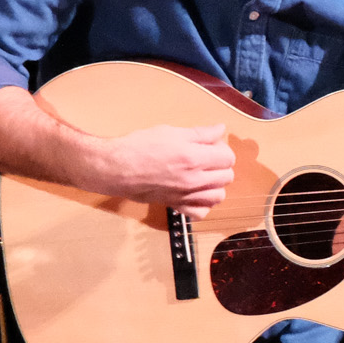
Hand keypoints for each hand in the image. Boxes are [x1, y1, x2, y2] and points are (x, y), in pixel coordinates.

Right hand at [100, 123, 234, 216]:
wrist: (115, 168)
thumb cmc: (139, 146)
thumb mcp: (170, 132)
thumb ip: (200, 133)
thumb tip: (220, 129)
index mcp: (194, 158)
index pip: (228, 158)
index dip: (222, 149)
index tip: (211, 145)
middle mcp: (194, 180)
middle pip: (227, 177)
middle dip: (221, 166)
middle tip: (207, 158)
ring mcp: (186, 195)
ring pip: (218, 197)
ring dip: (216, 185)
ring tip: (204, 175)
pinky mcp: (176, 205)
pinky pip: (200, 213)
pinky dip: (203, 205)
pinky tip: (196, 194)